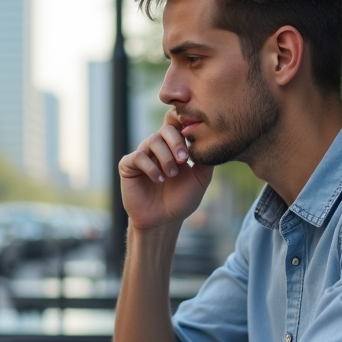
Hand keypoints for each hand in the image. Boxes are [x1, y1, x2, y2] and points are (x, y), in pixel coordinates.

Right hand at [118, 108, 213, 230]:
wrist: (163, 220)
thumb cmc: (181, 200)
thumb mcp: (200, 180)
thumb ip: (206, 161)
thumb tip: (213, 140)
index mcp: (175, 146)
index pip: (178, 124)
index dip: (184, 122)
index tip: (192, 133)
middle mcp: (158, 147)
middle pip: (166, 129)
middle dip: (177, 142)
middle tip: (184, 160)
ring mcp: (143, 155)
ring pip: (153, 141)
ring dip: (165, 157)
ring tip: (172, 174)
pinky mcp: (129, 166)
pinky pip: (138, 156)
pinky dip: (150, 166)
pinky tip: (159, 179)